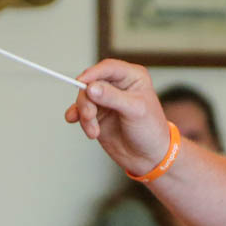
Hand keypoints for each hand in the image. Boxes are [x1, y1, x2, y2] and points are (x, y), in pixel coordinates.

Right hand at [66, 61, 173, 177]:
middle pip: (92, 83)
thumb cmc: (150, 130)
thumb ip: (112, 97)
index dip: (93, 73)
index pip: (108, 68)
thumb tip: (91, 87)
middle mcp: (117, 86)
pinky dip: (77, 117)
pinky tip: (75, 121)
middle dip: (87, 100)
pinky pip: (80, 111)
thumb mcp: (135, 111)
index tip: (81, 81)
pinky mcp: (97, 115)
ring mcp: (106, 100)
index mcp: (132, 77)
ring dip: (84, 114)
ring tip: (93, 131)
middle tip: (90, 115)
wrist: (148, 157)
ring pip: (84, 98)